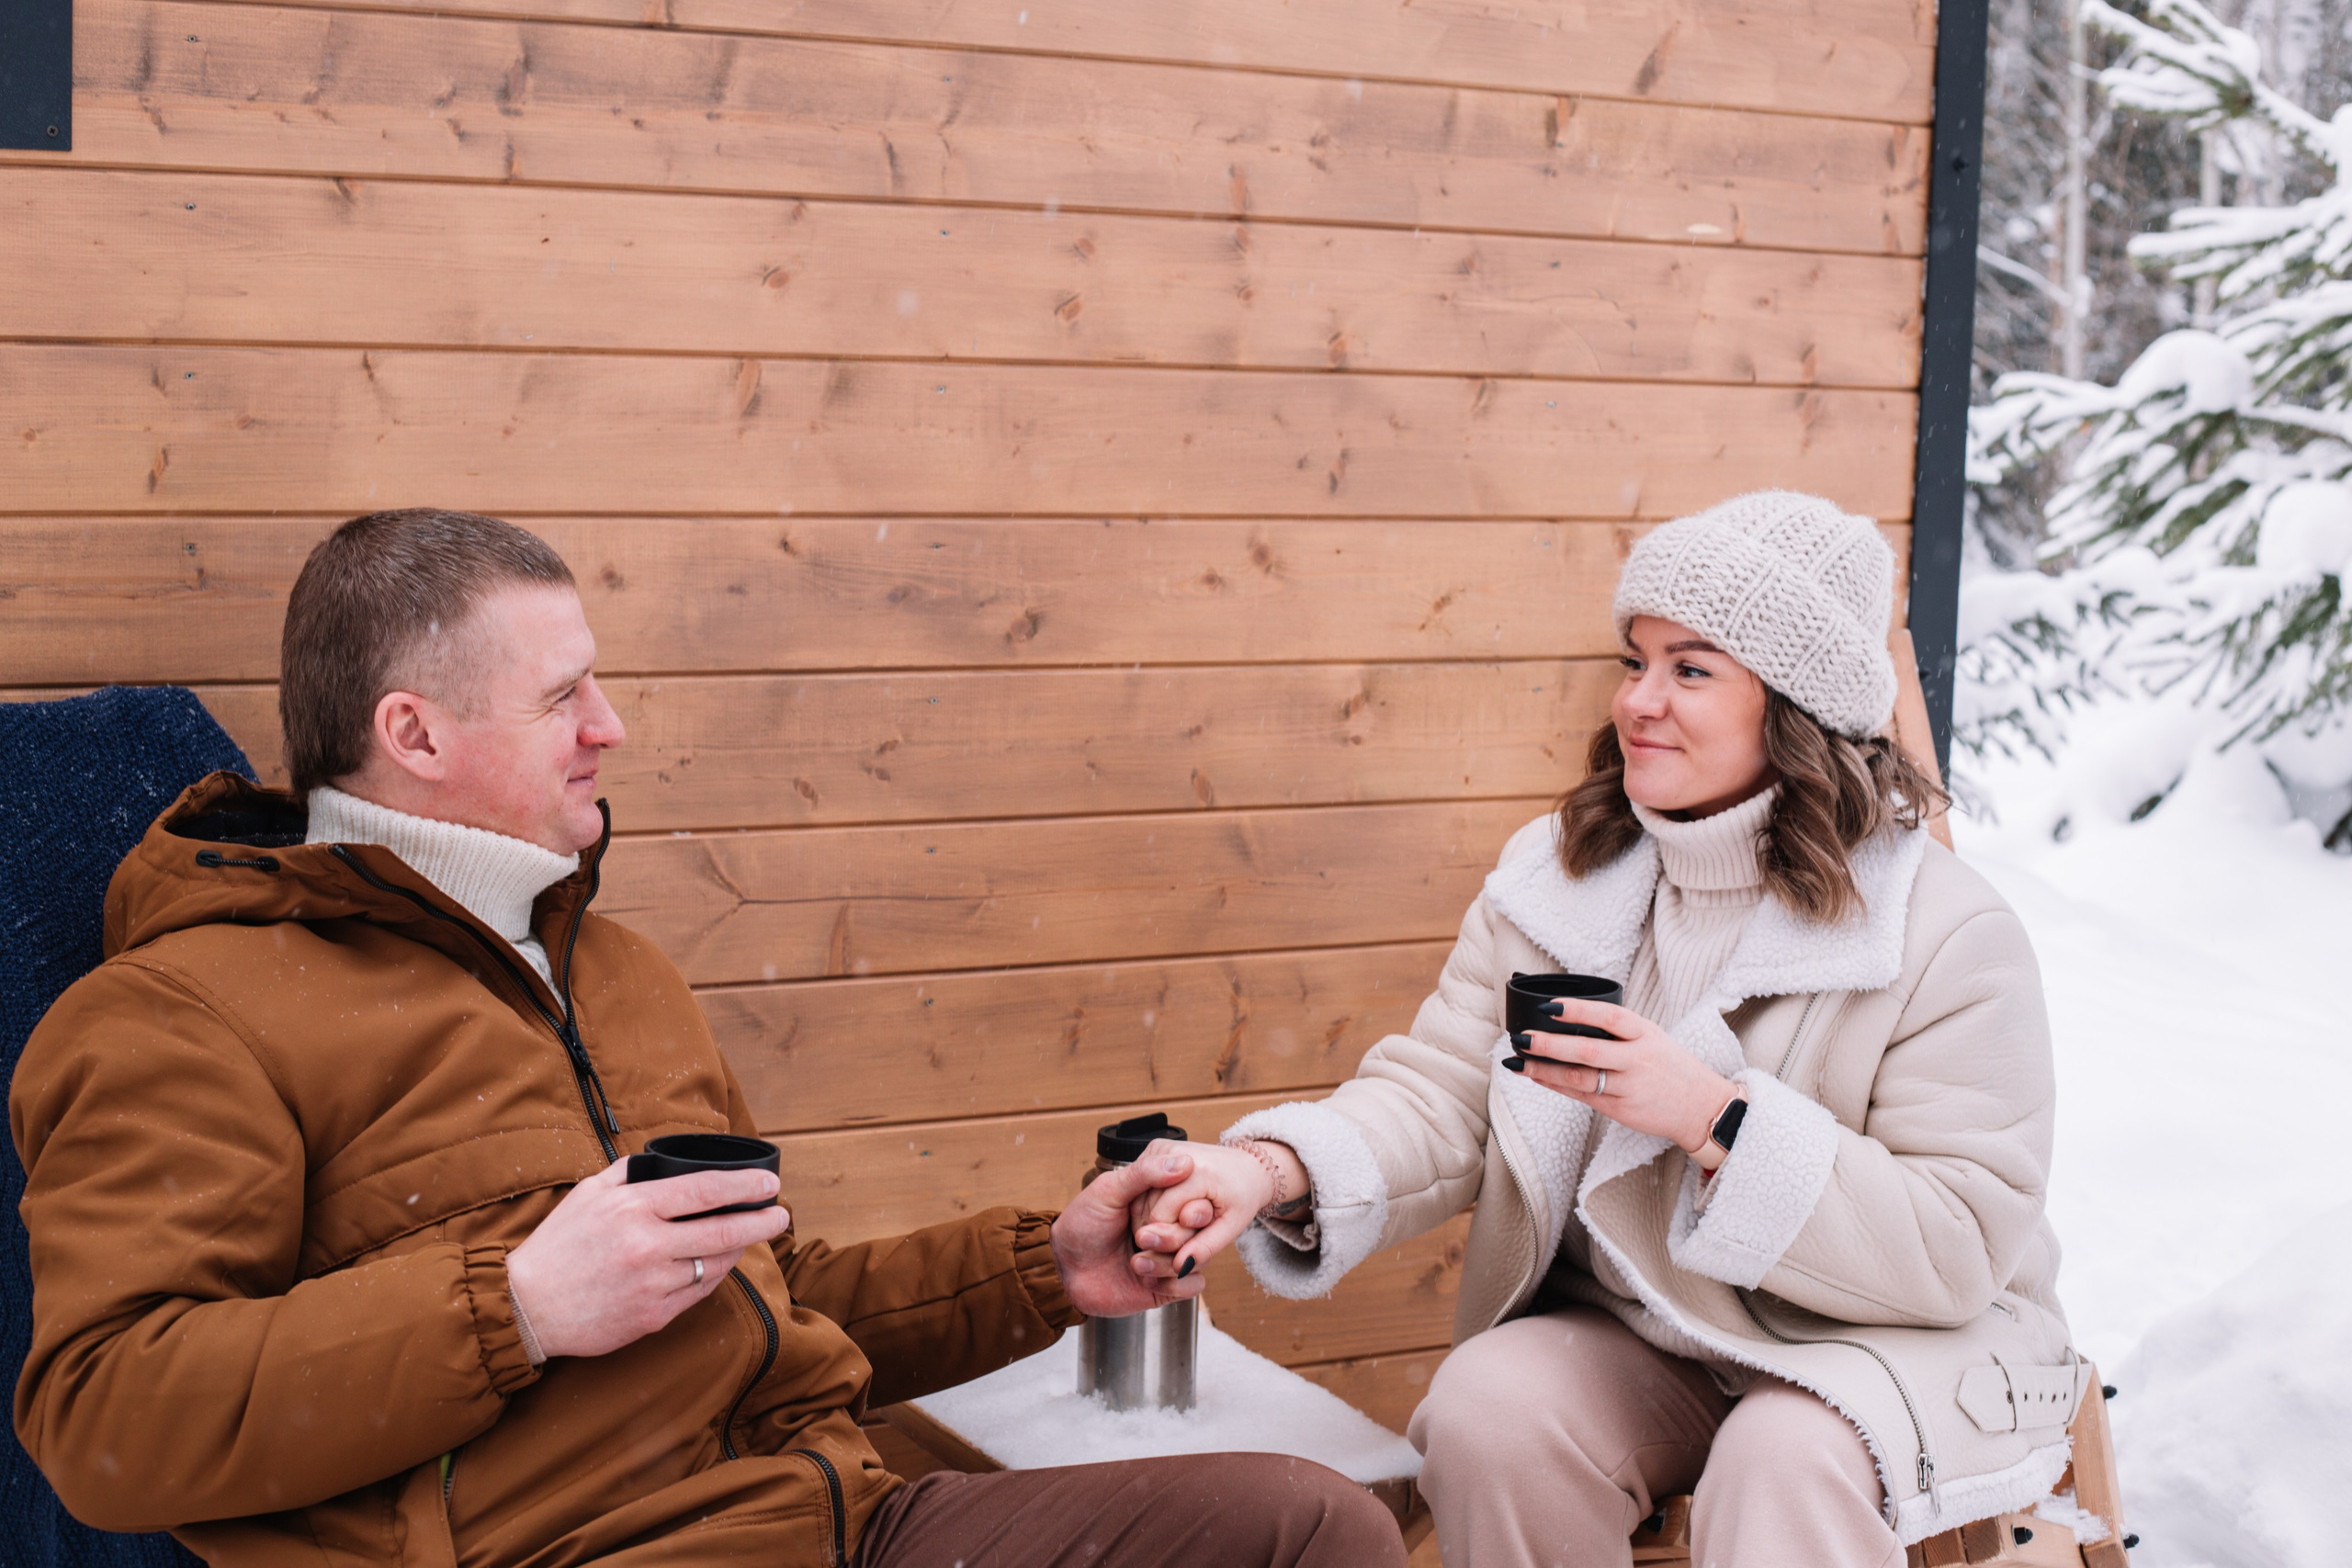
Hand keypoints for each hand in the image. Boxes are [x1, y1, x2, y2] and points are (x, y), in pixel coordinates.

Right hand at [506, 1160, 791, 1359]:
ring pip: (716, 1264)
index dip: (744, 1185)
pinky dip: (715, 1276)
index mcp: (633, 1208)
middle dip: (761, 1220)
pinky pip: (699, 1293)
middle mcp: (647, 1245)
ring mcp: (652, 1285)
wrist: (526, 1306)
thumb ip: (629, 1172)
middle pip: (723, 1230)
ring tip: (750, 1236)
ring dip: (740, 1249)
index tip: (770, 1183)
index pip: (704, 1190)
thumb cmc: (557, 1245)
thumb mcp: (588, 1194)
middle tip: (781, 1214)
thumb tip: (664, 1159)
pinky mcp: (652, 1317)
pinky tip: (720, 1264)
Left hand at [1049, 1148, 1211, 1317]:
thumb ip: (1144, 1174)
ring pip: (1198, 1258)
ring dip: (1170, 1262)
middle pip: (1199, 1231)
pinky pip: (1192, 1286)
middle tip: (1142, 1237)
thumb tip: (1184, 1162)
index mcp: (1158, 1203)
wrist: (1061, 1269)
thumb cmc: (1080, 1225)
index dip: (1192, 1206)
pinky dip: (1176, 1283)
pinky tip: (1148, 1279)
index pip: (1196, 1200)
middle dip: (1175, 1236)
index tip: (1178, 1211)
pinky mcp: (1164, 1287)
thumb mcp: (1108, 1190)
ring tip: (1136, 1261)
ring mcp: (1166, 1258)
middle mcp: (1167, 1230)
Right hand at [1128, 1139, 1298, 1279]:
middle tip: (1184, 1232)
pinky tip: (1169, 1209)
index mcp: (1198, 1172)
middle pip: (1147, 1207)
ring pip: (1140, 1198)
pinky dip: (1150, 1203)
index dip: (1168, 1237)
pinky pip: (1141, 1186)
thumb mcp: (1231, 1226)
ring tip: (1179, 1220)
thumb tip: (1180, 1266)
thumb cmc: (1241, 1195)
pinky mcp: (1156, 1148)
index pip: (1161, 1216)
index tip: (1185, 1241)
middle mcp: (1176, 1153)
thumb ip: (1205, 1247)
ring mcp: (1163, 1148)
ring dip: (1152, 1218)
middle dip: (1160, 1229)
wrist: (1247, 1166)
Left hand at [1511, 998, 1738, 1154]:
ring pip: (1579, 1077)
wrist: (1702, 1107)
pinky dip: (1555, 1084)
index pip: (1609, 1017)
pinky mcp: (1620, 1109)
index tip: (1550, 1006)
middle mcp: (1637, 1059)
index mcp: (1646, 1034)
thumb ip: (1618, 1030)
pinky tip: (1536, 1076)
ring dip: (1544, 1069)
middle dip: (1550, 1044)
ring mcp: (1628, 1087)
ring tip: (1518, 1060)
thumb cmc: (1671, 1067)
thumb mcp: (1652, 1038)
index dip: (1578, 1011)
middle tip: (1522, 1037)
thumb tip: (1570, 1019)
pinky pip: (1581, 1095)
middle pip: (1588, 1050)